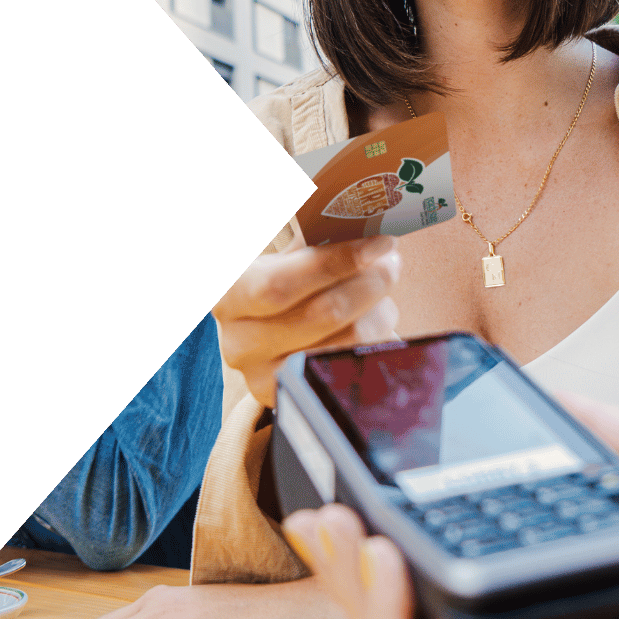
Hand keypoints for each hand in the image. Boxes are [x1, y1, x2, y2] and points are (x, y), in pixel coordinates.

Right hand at [213, 234, 400, 407]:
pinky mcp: (292, 398)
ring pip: (344, 343)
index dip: (336, 262)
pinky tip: (376, 318)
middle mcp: (238, 341)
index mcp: (228, 293)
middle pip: (321, 315)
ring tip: (383, 289)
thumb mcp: (283, 255)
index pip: (280, 283)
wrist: (262, 330)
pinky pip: (350, 366)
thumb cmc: (282, 279)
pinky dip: (375, 339)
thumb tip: (366, 220)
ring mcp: (263, 377)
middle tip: (390, 264)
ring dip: (378, 311)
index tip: (380, 242)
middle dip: (368, 284)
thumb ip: (312, 238)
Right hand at [284, 399, 618, 618]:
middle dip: (354, 576)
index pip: (459, 577)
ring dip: (361, 603)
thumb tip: (531, 389)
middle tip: (312, 519)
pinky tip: (386, 564)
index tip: (346, 495)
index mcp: (569, 584)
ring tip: (334, 533)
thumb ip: (586, 429)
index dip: (392, 544)